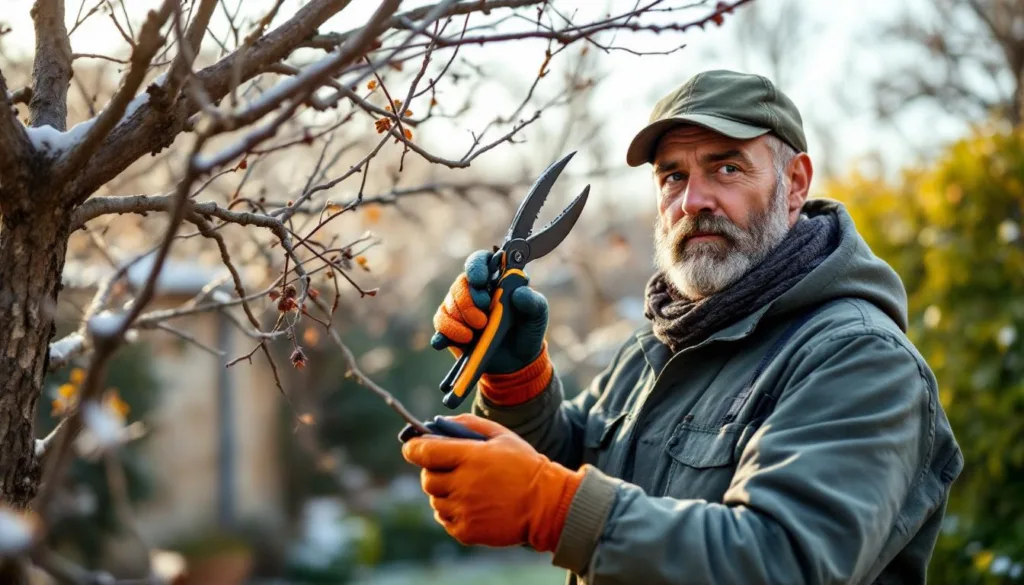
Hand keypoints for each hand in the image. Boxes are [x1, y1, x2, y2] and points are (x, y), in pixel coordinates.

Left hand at [401, 414, 584, 550]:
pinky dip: (452, 512)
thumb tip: (438, 423)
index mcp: (470, 457)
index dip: (413, 448)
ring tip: (468, 489)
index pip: (424, 451)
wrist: (547, 504)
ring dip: (444, 493)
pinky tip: (472, 505)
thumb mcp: (501, 435)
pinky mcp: (466, 531)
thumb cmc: (524, 465)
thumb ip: (468, 424)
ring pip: (435, 500)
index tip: (411, 447)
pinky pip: (445, 519)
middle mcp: (462, 484)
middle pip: (426, 479)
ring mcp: (463, 510)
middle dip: (433, 472)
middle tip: (450, 470)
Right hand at [431, 249, 548, 374]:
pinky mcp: (451, 328)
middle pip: (460, 284)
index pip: (479, 261)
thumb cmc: (527, 330)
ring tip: (474, 335)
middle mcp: (475, 290)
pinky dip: (445, 332)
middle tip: (482, 320)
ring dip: (459, 321)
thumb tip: (519, 292)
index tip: (480, 281)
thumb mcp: (538, 316)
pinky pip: (440, 325)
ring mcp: (460, 309)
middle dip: (468, 302)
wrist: (517, 362)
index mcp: (495, 280)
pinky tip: (449, 341)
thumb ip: (533, 302)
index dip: (476, 267)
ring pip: (448, 305)